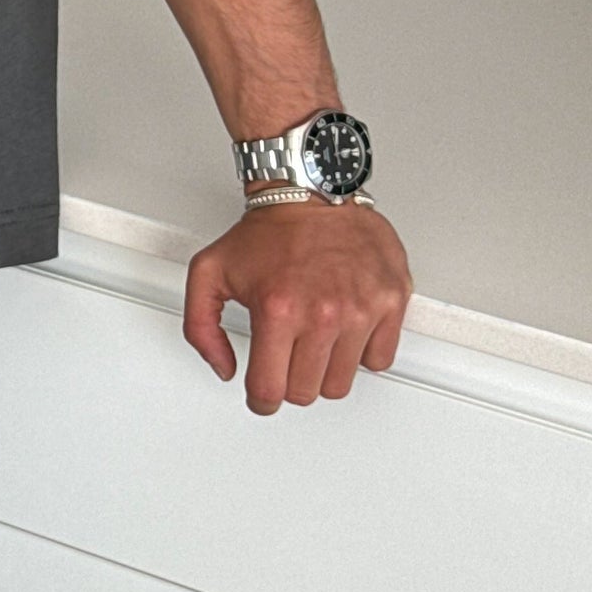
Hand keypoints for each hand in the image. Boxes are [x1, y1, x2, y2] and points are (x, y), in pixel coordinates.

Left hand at [183, 198, 414, 414]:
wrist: (311, 191)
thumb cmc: (266, 232)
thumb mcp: (209, 272)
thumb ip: (200, 327)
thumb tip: (224, 368)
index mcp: (277, 310)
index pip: (269, 390)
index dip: (260, 400)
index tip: (261, 395)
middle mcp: (322, 314)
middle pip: (306, 392)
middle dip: (290, 381)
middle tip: (285, 355)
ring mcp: (361, 310)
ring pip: (341, 383)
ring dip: (323, 369)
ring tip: (313, 338)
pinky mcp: (391, 302)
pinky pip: (378, 359)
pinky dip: (360, 353)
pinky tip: (343, 330)